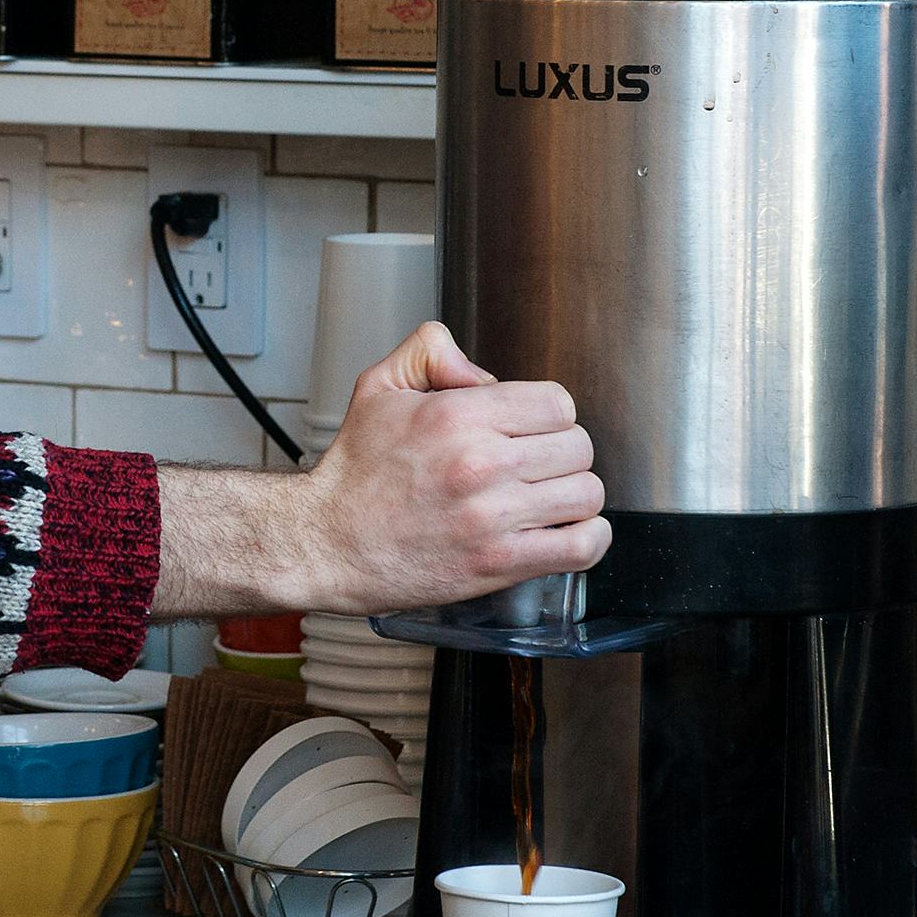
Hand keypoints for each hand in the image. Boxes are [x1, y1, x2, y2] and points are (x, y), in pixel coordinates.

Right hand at [148, 323, 605, 618]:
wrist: (327, 542)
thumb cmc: (353, 474)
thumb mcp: (379, 387)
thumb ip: (430, 352)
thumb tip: (480, 370)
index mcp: (457, 417)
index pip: (557, 403)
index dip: (548, 413)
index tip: (531, 427)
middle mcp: (480, 464)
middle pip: (578, 446)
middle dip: (561, 451)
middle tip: (536, 463)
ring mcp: (492, 518)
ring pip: (586, 494)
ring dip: (573, 494)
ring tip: (548, 497)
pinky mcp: (498, 564)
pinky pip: (580, 548)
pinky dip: (588, 539)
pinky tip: (567, 531)